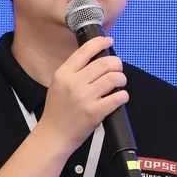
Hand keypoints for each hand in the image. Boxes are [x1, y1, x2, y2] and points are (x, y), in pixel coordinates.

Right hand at [35, 37, 128, 152]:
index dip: (100, 42)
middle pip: (104, 63)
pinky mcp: (95, 112)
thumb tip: (95, 59)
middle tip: (118, 68)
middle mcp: (73, 83)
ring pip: (113, 78)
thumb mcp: (57, 85)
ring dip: (121, 79)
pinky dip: (123, 95)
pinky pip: (117, 97)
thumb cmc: (57, 112)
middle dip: (116, 63)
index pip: (85, 50)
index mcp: (63, 74)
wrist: (53, 135)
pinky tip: (120, 96)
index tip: (109, 41)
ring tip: (120, 83)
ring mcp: (84, 98)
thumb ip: (73, 72)